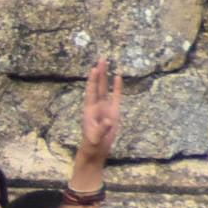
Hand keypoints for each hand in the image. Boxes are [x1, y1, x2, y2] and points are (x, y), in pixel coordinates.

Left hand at [77, 56, 119, 173]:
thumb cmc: (92, 143)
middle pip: (98, 85)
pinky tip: (118, 77)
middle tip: (101, 58)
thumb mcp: (95, 138)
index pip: (91, 92)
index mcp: (89, 110)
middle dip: (99, 72)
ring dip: (106, 76)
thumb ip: (101, 130)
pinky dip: (117, 87)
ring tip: (106, 62)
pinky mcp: (113, 111)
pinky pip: (116, 96)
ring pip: (105, 88)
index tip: (93, 68)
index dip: (92, 81)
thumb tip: (109, 121)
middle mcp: (96, 105)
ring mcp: (105, 107)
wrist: (96, 149)